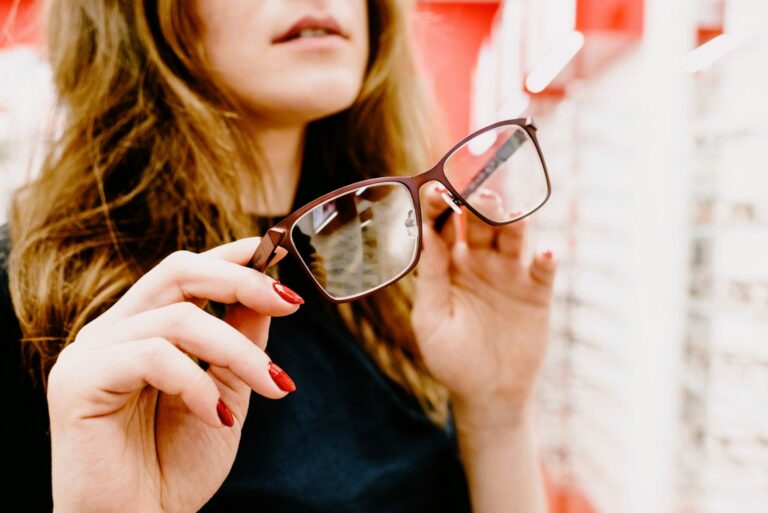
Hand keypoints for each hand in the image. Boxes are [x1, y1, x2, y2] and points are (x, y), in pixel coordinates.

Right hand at [47, 238, 301, 512]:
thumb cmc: (177, 467)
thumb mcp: (226, 392)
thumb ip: (240, 340)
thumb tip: (267, 292)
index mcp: (142, 329)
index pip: (184, 271)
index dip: (231, 255)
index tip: (276, 250)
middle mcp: (112, 331)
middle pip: (177, 271)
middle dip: (242, 280)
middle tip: (292, 303)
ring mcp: (91, 352)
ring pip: (177, 318)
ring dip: (239, 352)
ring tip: (275, 386)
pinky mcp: (78, 381)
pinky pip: (153, 357)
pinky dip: (198, 384)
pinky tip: (217, 417)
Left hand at [412, 184, 557, 430]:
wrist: (488, 395)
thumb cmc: (451, 359)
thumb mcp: (431, 320)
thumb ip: (431, 278)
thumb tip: (426, 235)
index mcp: (449, 265)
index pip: (442, 226)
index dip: (440, 207)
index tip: (437, 190)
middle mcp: (480, 261)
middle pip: (479, 224)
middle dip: (478, 205)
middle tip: (477, 192)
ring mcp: (510, 273)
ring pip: (513, 237)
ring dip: (513, 222)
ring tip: (511, 213)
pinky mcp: (537, 292)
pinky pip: (543, 270)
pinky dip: (546, 259)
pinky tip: (545, 253)